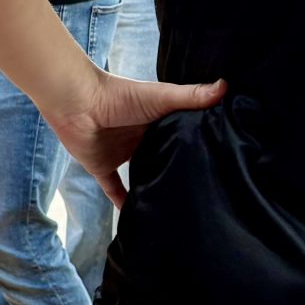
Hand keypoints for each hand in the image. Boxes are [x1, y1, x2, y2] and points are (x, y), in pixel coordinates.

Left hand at [42, 71, 225, 206]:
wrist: (77, 103)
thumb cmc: (120, 95)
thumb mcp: (161, 96)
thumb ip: (191, 96)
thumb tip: (227, 86)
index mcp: (157, 122)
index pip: (181, 137)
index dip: (198, 147)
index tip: (221, 163)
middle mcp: (141, 140)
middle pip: (163, 158)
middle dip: (178, 171)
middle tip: (205, 192)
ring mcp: (121, 154)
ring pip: (141, 175)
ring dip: (154, 187)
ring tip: (178, 207)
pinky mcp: (101, 167)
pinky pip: (114, 189)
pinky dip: (124, 202)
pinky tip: (139, 217)